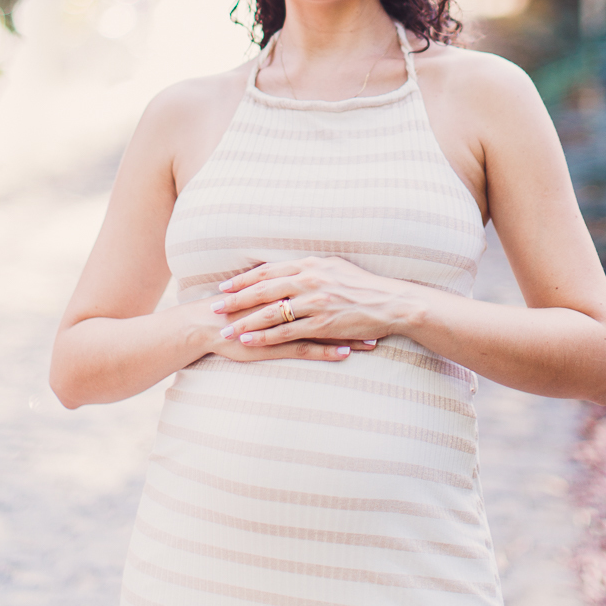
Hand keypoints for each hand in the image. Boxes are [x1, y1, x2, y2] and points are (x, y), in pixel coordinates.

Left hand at [212, 256, 407, 351]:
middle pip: (263, 290)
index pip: (269, 270)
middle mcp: (310, 280)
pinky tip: (249, 341)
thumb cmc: (364, 285)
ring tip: (225, 329)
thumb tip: (290, 268)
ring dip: (244, 322)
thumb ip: (310, 268)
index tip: (225, 286)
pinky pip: (286, 332)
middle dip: (235, 300)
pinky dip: (265, 337)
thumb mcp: (335, 267)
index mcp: (311, 264)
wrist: (391, 303)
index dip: (244, 279)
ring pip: (270, 313)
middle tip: (214, 307)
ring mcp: (315, 303)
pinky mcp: (322, 324)